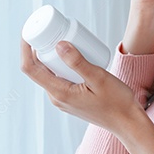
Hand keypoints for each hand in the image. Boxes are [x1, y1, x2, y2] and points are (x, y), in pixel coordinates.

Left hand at [19, 37, 139, 135]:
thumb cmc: (117, 103)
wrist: (127, 123)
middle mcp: (56, 98)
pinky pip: (59, 78)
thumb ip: (78, 62)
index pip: (30, 69)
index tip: (29, 31)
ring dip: (52, 56)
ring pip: (49, 73)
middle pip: (38, 69)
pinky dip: (61, 65)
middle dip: (41, 48)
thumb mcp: (98, 78)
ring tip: (63, 38)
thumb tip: (58, 44)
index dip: (25, 48)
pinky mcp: (70, 99)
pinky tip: (72, 55)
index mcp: (59, 93)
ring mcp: (63, 100)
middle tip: (52, 30)